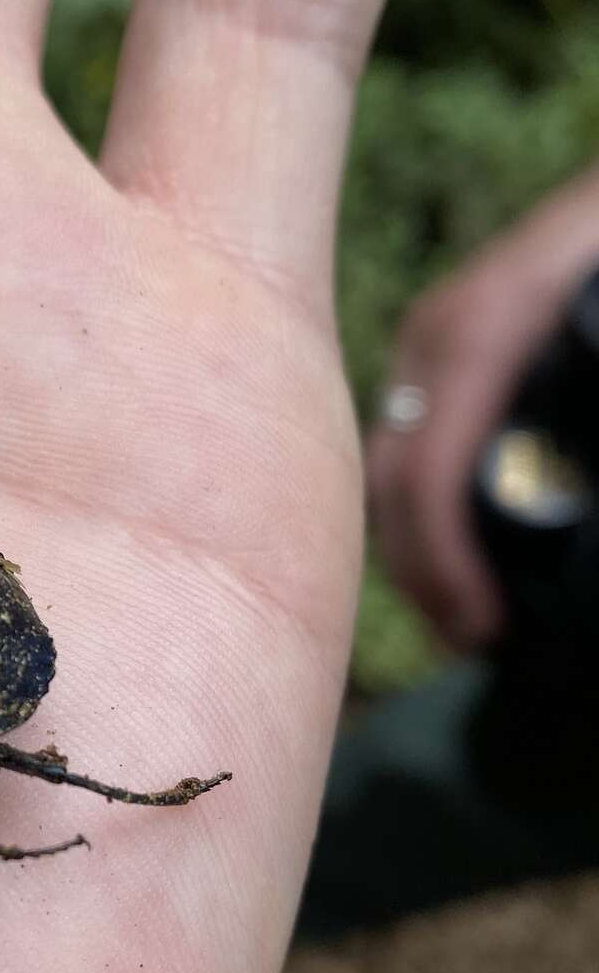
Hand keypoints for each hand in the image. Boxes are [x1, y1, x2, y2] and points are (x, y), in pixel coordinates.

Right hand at [369, 161, 598, 649]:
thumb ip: (580, 412)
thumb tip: (519, 480)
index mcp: (479, 330)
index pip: (430, 472)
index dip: (446, 566)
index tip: (483, 632)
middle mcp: (438, 334)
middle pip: (393, 476)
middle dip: (423, 572)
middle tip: (473, 642)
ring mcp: (437, 335)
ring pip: (395, 459)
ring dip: (421, 543)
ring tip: (468, 611)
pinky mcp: (452, 341)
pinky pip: (416, 435)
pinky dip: (430, 500)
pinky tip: (464, 541)